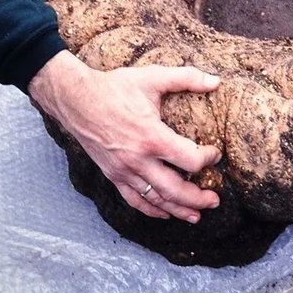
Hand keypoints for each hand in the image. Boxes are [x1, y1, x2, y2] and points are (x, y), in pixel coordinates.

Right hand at [29, 52, 221, 221]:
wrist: (77, 99)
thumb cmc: (115, 87)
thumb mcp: (153, 77)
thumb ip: (187, 78)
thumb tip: (216, 80)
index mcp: (152, 137)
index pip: (189, 160)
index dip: (208, 159)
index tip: (215, 154)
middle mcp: (138, 160)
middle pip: (175, 190)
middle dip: (198, 199)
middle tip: (215, 200)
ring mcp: (123, 171)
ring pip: (155, 199)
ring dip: (178, 210)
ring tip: (196, 215)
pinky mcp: (112, 175)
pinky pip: (134, 200)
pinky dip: (151, 210)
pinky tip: (165, 213)